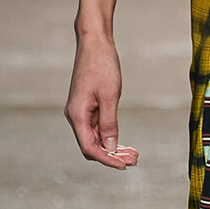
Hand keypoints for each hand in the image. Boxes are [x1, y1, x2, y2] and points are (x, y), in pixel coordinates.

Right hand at [65, 33, 136, 168]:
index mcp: (77, 115)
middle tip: (134, 160)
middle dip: (111, 155)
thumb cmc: (102, 65)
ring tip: (133, 154)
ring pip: (95, 138)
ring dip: (112, 147)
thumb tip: (110, 147)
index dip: (106, 159)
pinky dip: (109, 135)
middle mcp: (75, 116)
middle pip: (91, 145)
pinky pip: (97, 127)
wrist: (94, 43)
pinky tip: (123, 141)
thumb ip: (110, 123)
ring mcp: (80, 111)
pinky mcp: (86, 106)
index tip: (124, 165)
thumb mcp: (110, 95)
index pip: (90, 147)